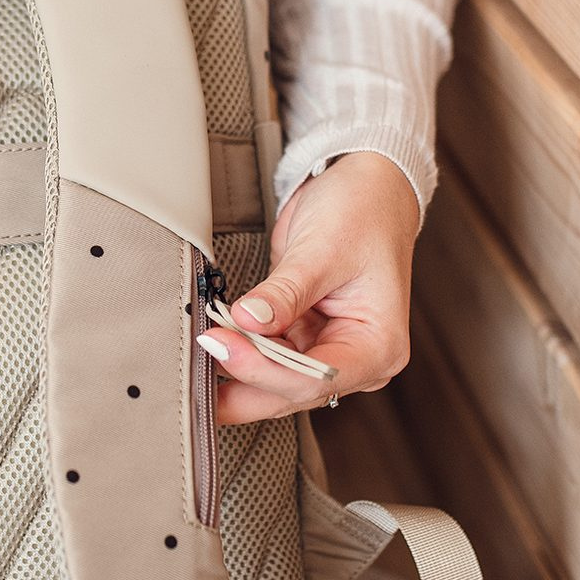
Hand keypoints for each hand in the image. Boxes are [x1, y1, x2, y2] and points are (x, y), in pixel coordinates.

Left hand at [200, 153, 418, 424]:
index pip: (316, 377)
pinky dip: (240, 351)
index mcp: (378, 346)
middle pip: (292, 391)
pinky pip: (266, 358)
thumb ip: (284, 292)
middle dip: (244, 378)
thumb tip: (246, 320)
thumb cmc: (364, 212)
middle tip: (201, 354)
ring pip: (274, 382)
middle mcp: (358, 359)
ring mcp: (328, 351)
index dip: (265, 368)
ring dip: (237, 368)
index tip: (223, 343)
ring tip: (200, 347)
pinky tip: (213, 342)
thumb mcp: (323, 249)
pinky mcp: (303, 339)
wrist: (366, 189)